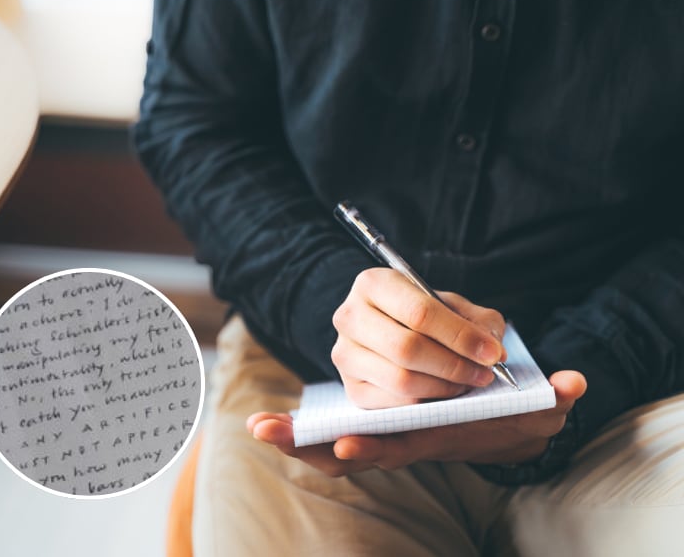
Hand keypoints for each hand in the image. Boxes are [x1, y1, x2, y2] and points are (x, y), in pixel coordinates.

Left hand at [247, 371, 586, 476]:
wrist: (496, 417)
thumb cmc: (512, 411)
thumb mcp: (536, 406)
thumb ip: (553, 398)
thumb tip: (574, 386)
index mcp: (435, 435)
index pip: (399, 444)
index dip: (373, 445)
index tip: (341, 443)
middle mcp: (405, 436)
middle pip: (353, 446)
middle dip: (313, 443)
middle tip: (268, 430)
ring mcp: (384, 427)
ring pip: (334, 441)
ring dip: (297, 438)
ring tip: (258, 426)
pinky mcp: (373, 410)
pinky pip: (333, 428)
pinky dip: (302, 431)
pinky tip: (271, 423)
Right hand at [332, 268, 508, 407]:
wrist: (390, 329)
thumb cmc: (423, 314)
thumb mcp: (451, 306)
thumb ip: (477, 322)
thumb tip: (493, 351)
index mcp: (373, 284)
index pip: (420, 313)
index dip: (460, 336)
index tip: (493, 353)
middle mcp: (349, 316)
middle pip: (407, 348)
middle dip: (455, 365)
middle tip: (485, 372)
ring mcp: (345, 354)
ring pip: (401, 379)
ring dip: (444, 387)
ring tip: (468, 381)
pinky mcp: (351, 387)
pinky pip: (394, 404)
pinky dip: (427, 403)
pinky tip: (444, 392)